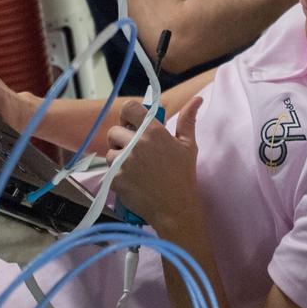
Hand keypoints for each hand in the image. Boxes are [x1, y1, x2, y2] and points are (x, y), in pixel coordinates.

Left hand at [106, 97, 204, 228]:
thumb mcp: (188, 145)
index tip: (131, 124)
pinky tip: (132, 181)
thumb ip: (188, 120)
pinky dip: (117, 175)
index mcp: (154, 131)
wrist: (174, 208)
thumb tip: (197, 99)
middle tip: (133, 150)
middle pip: (114, 131)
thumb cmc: (182, 176)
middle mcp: (137, 143)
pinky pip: (109, 171)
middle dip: (120, 139)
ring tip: (134, 168)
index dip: (127, 115)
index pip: (129, 108)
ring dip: (117, 158)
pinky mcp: (116, 178)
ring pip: (109, 152)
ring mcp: (124, 161)